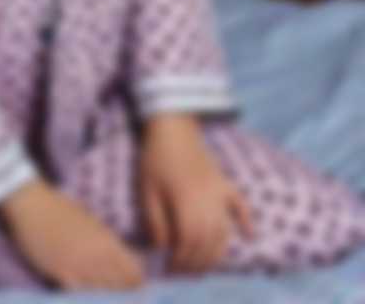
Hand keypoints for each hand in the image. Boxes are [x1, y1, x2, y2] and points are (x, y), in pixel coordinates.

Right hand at [0, 178, 146, 290]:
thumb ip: (104, 240)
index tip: (138, 292)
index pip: (133, 271)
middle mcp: (97, 255)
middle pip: (121, 287)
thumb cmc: (59, 208)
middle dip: (125, 296)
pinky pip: (80, 295)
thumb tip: (118, 256)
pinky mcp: (61, 273)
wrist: (32, 203)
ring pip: (103, 294)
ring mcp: (79, 266)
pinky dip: (87, 299)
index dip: (137, 284)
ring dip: (107, 299)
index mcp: (107, 240)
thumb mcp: (89, 221)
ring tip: (108, 301)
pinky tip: (88, 300)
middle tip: (128, 302)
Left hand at [138, 113, 253, 273]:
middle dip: (197, 263)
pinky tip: (250, 235)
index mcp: (187, 204)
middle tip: (184, 272)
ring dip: (216, 252)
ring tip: (203, 265)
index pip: (190, 244)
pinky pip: (241, 204)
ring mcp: (220, 193)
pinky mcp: (224, 182)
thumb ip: (155, 223)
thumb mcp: (147, 192)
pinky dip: (247, 221)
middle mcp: (209, 202)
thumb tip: (163, 249)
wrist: (172, 126)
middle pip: (209, 243)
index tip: (170, 269)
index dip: (181, 261)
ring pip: (225, 231)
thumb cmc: (155, 158)